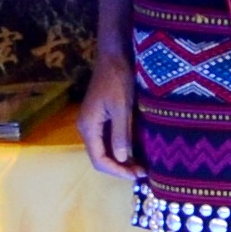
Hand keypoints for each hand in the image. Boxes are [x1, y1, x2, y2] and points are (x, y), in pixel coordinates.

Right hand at [78, 54, 137, 175]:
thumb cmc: (118, 79)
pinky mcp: (102, 117)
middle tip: (143, 173)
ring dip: (122, 159)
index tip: (136, 176)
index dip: (116, 171)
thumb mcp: (122, 107)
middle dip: (121, 167)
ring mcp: (94, 122)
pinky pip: (110, 139)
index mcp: (88, 126)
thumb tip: (121, 159)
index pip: (99, 159)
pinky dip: (122, 148)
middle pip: (101, 156)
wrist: (115, 56)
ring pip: (106, 149)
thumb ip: (121, 134)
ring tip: (142, 166)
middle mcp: (87, 127)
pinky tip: (137, 151)